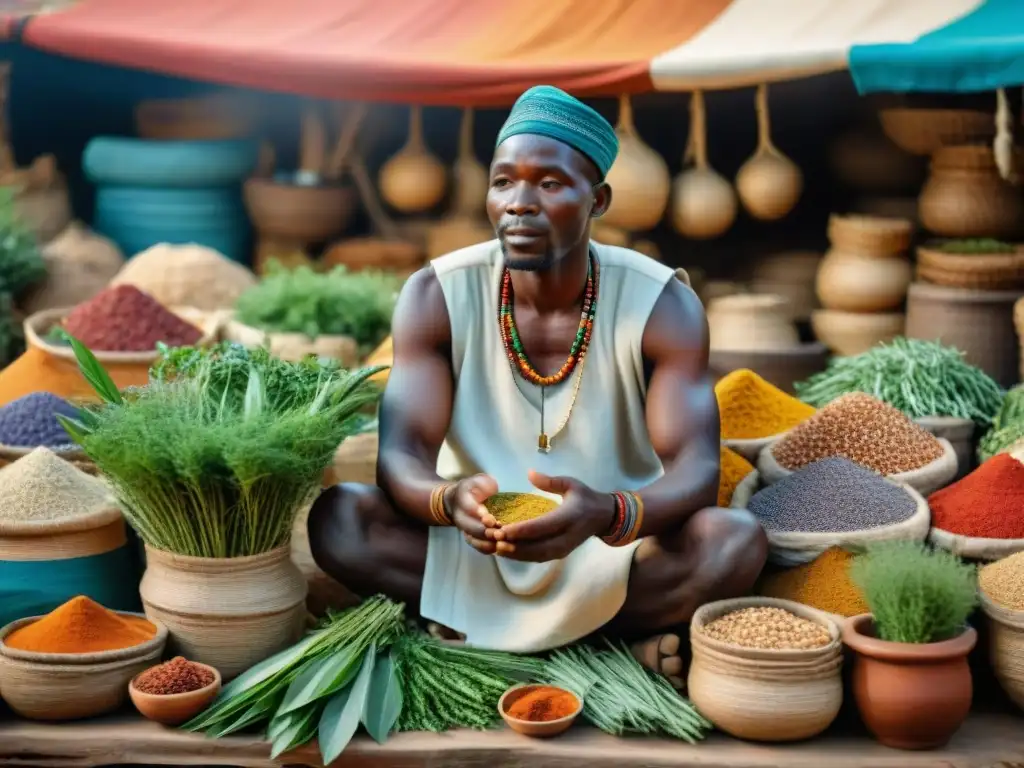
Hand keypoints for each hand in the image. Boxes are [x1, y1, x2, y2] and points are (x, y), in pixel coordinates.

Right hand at [446, 474, 499, 554]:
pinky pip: (477, 546)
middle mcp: (460, 516)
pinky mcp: (471, 537)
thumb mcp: (480, 481)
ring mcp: (465, 528)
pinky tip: (500, 548)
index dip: (479, 514)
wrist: (459, 500)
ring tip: (502, 543)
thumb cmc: (475, 488)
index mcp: (462, 498)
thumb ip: (485, 485)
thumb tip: (493, 491)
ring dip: (487, 543)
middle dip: (484, 532)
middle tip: (499, 533)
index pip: (469, 507)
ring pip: (473, 539)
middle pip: (470, 527)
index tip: (491, 519)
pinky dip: (488, 549)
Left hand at [491, 470, 615, 561]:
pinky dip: (522, 557)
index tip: (502, 529)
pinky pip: (539, 558)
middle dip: (514, 546)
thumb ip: (550, 481)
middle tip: (494, 541)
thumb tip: (530, 473)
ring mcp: (564, 548)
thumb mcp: (571, 484)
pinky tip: (507, 552)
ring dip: (516, 554)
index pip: (542, 527)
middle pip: (537, 547)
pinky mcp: (560, 554)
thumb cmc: (585, 498)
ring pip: (536, 556)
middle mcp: (566, 536)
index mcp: (568, 517)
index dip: (521, 530)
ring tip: (495, 548)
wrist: (603, 518)